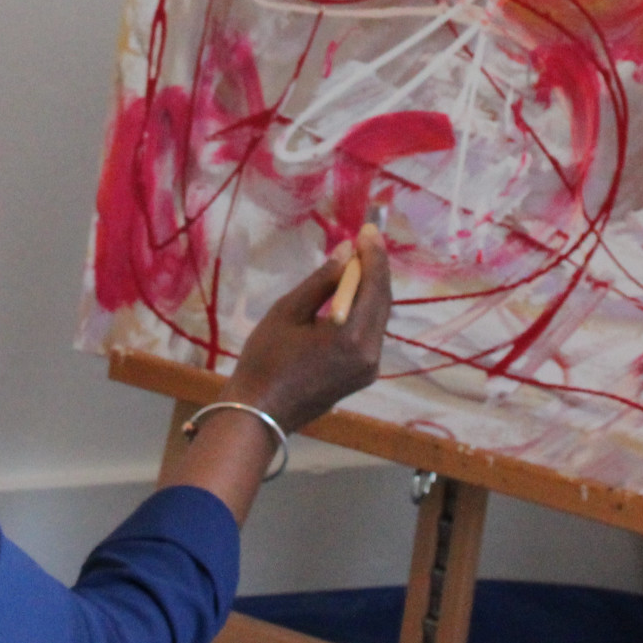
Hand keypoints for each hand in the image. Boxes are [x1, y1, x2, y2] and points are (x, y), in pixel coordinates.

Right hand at [219, 224, 391, 433]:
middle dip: (376, 267)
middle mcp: (370, 353)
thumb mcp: (288, 312)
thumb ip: (322, 281)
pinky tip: (352, 293)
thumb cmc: (265, 360)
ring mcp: (369, 368)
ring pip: (379, 317)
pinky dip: (365, 308)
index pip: (374, 285)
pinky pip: (371, 333)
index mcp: (351, 336)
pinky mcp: (363, 376)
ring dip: (371, 287)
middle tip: (365, 239)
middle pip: (382, 300)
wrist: (260, 414)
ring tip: (357, 260)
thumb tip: (346, 252)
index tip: (368, 229)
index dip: (374, 254)